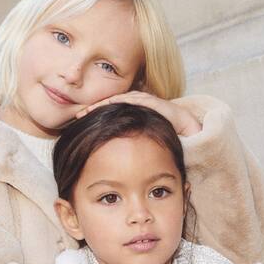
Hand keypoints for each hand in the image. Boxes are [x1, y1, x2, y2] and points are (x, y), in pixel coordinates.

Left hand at [74, 90, 201, 136]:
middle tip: (77, 115)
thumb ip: (129, 147)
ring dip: (102, 104)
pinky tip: (107, 105)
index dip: (93, 116)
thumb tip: (112, 163)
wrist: (185, 128)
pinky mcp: (151, 101)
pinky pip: (132, 100)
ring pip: (117, 100)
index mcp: (130, 113)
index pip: (107, 112)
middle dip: (93, 108)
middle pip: (109, 104)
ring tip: (88, 110)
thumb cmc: (163, 137)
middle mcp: (134, 104)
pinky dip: (118, 102)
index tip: (78, 123)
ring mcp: (142, 101)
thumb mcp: (141, 142)